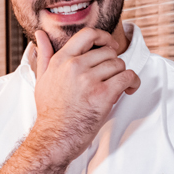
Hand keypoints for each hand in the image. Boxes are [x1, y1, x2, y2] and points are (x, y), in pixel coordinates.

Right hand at [29, 28, 139, 163]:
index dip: (104, 37)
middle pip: (108, 52)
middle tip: (111, 77)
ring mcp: (89, 80)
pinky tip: (129, 89)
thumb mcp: (42, 79)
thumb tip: (40, 35)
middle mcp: (75, 66)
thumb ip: (44, 54)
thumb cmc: (49, 112)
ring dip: (122, 75)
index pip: (87, 35)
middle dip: (113, 64)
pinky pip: (127, 77)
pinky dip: (133, 82)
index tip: (110, 45)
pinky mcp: (103, 95)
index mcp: (61, 60)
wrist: (54, 138)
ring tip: (119, 86)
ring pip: (119, 64)